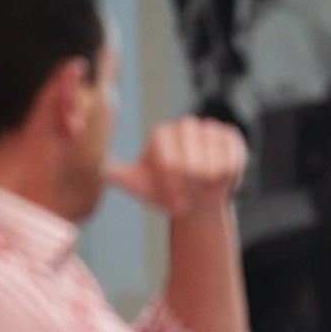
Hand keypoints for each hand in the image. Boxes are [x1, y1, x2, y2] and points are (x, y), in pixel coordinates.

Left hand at [105, 117, 246, 215]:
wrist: (198, 198)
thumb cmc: (169, 192)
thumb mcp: (141, 186)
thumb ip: (120, 175)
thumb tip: (99, 168)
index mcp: (161, 135)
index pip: (167, 160)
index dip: (172, 187)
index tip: (174, 205)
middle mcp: (185, 126)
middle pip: (190, 161)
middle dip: (189, 188)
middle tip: (190, 200)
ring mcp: (210, 129)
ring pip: (212, 160)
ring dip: (208, 183)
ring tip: (204, 189)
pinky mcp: (231, 136)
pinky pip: (231, 156)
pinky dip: (227, 173)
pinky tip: (220, 180)